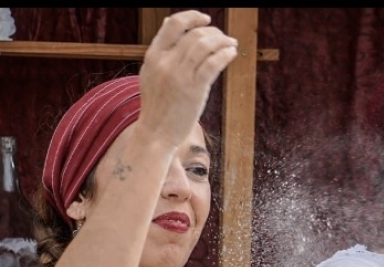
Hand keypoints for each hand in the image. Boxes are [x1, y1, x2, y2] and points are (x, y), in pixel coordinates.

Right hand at [137, 11, 238, 146]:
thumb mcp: (151, 72)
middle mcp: (166, 62)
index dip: (193, 17)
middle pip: (194, 34)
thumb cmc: (157, 105)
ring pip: (205, 46)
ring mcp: (180, 76)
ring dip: (223, 42)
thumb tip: (169, 22)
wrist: (156, 133)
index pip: (174, 24)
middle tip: (224, 38)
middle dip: (214, 33)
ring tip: (231, 44)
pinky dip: (225, 55)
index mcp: (154, 55)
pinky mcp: (194, 90)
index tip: (206, 19)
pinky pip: (213, 64)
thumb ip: (162, 48)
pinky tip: (231, 54)